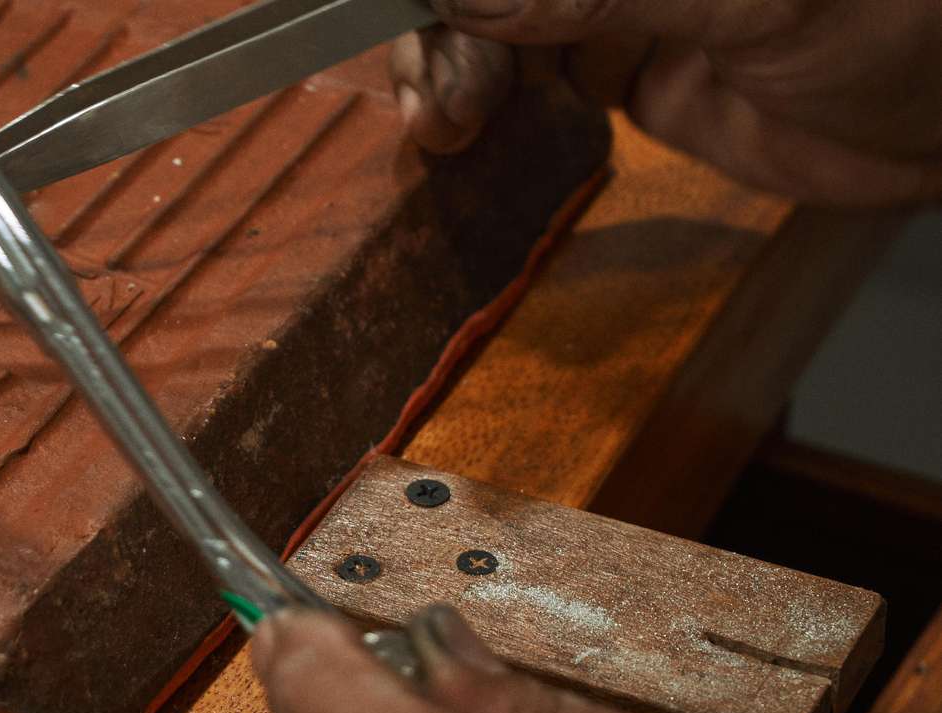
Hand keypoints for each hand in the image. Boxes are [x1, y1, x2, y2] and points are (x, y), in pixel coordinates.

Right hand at [388, 0, 941, 206]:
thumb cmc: (898, 16)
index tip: (398, 10)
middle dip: (442, 25)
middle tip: (441, 93)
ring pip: (493, 19)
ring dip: (447, 65)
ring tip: (446, 120)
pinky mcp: (628, 61)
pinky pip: (527, 72)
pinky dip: (480, 99)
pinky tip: (458, 124)